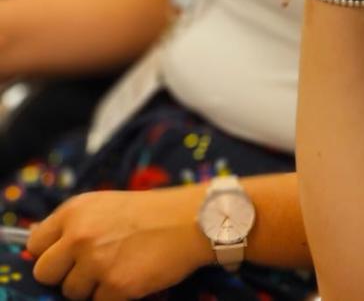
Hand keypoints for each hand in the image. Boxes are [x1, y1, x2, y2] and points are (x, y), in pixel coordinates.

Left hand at [27, 186, 211, 299]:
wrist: (196, 220)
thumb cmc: (155, 211)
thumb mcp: (108, 205)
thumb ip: (77, 224)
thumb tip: (51, 250)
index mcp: (75, 211)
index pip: (35, 244)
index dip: (51, 253)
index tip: (68, 257)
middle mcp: (79, 236)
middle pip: (45, 273)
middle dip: (66, 275)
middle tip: (91, 270)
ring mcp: (96, 262)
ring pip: (72, 292)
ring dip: (92, 287)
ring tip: (120, 270)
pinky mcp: (116, 286)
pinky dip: (115, 296)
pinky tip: (133, 278)